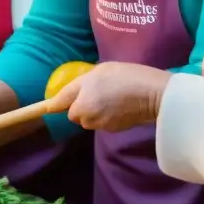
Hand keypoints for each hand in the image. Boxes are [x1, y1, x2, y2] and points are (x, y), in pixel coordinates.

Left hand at [54, 62, 170, 131]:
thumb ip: (75, 87)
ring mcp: (102, 125)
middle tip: (97, 91)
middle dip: (82, 105)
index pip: (61, 106)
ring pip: (90, 118)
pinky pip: (103, 122)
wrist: (154, 94)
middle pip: (76, 114)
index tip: (49, 106)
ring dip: (94, 111)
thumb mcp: (96, 73)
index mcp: (81, 104)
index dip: (59, 103)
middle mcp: (88, 118)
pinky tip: (120, 105)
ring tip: (111, 96)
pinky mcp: (115, 130)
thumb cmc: (124, 77)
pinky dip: (107, 115)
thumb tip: (58, 102)